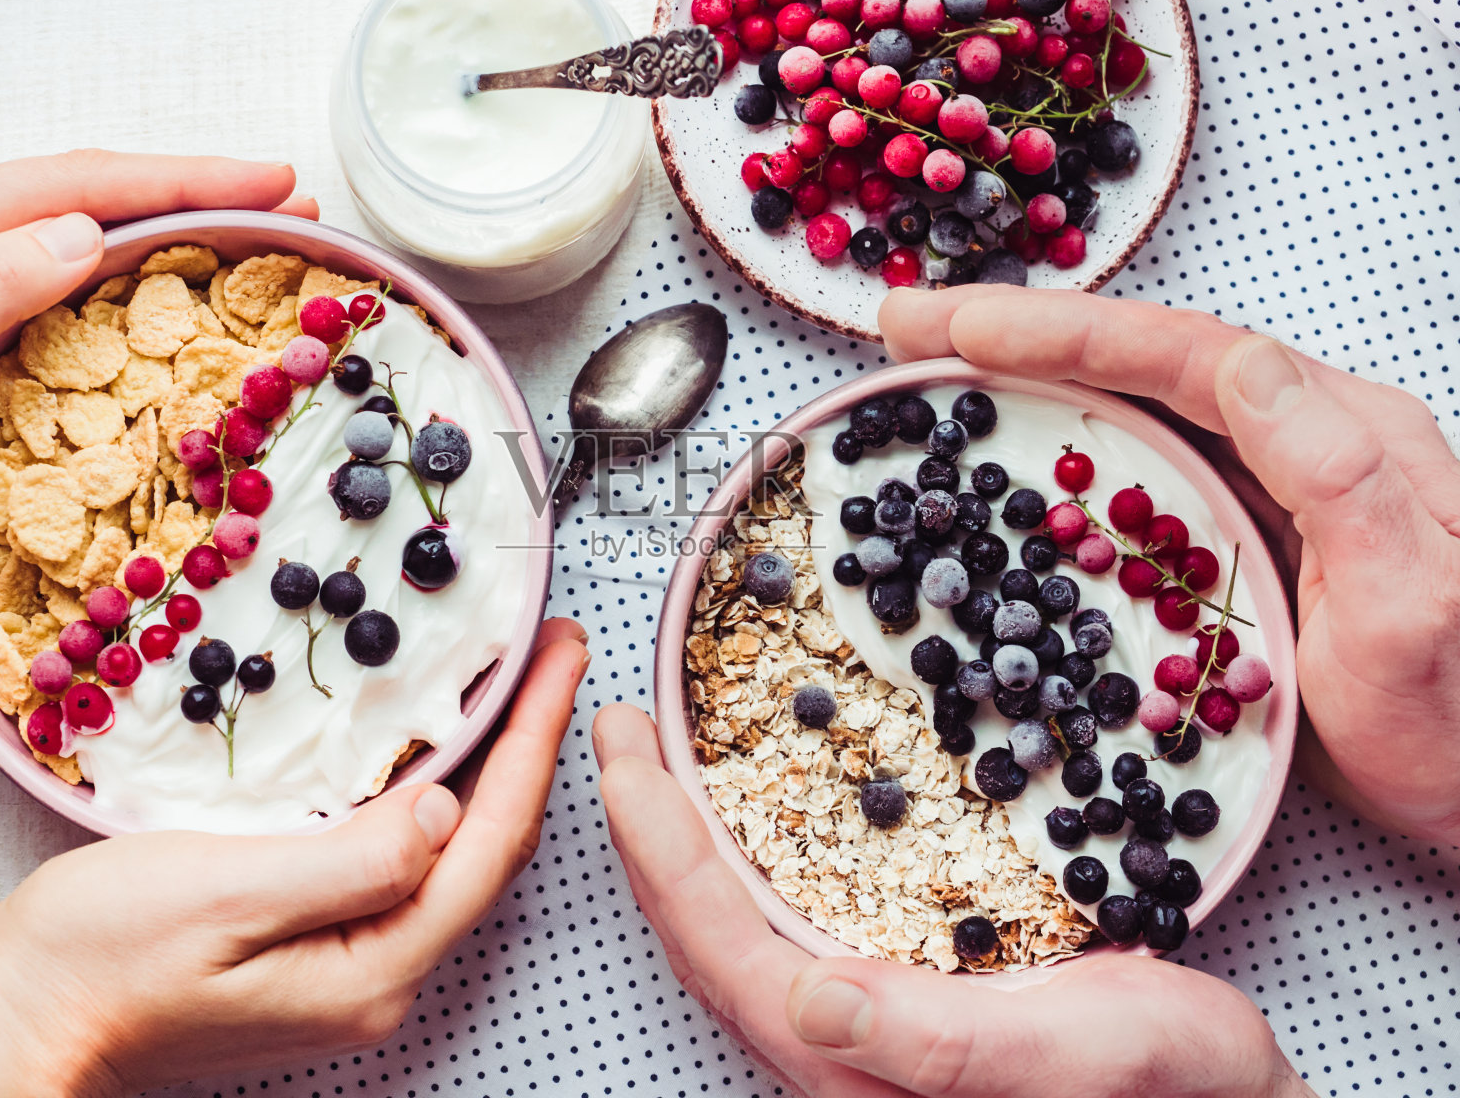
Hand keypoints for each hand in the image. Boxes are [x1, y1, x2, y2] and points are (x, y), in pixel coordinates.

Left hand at [0, 150, 318, 562]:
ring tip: (248, 232)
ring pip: (67, 223)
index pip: (71, 185)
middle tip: (287, 202)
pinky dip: (123, 264)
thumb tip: (84, 231)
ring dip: (164, 222)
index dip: (183, 178)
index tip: (273, 180)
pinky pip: (48, 270)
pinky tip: (162, 277)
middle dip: (191, 190)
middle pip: (78, 189)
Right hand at [0, 621, 589, 1097]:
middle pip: (486, 852)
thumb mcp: (229, 894)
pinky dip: (435, 798)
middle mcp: (377, 981)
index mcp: (372, 972)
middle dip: (529, 747)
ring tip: (517, 689)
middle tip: (554, 656)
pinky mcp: (318, 952)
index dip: (536, 743)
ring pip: (450, 858)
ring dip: (490, 768)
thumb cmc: (102, 960)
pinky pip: (403, 865)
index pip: (489, 845)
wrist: (22, 1022)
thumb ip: (353, 860)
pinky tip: (437, 755)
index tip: (564, 659)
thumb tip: (450, 806)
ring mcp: (349, 972)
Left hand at [594, 704, 1310, 1097]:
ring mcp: (860, 1030)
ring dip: (685, 840)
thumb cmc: (1172, 1092)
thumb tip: (805, 1005)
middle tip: (621, 731)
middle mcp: (839, 1052)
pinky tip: (746, 814)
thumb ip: (946, 1049)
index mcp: (860, 1067)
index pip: (722, 949)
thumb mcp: (1084, 1054)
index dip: (662, 850)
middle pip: (706, 936)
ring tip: (658, 758)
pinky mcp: (893, 1001)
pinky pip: (784, 922)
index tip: (625, 752)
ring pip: (735, 929)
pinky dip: (744, 857)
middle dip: (648, 831)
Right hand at [879, 284, 1459, 844]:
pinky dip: (1056, 447)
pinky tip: (1004, 454)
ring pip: (1131, 407)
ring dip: (1026, 379)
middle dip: (1019, 333)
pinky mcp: (1237, 539)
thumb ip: (1342, 482)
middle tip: (907, 325)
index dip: (1067, 332)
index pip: (1187, 356)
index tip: (963, 329)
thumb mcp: (1411, 610)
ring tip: (931, 365)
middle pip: (1143, 361)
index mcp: (1344, 433)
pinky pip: (1134, 473)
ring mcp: (1265, 489)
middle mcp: (1300, 440)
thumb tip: (1247, 366)